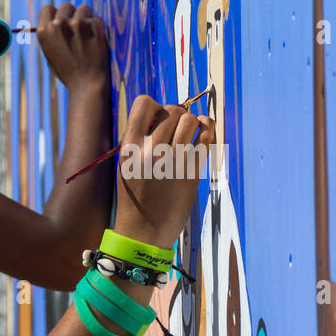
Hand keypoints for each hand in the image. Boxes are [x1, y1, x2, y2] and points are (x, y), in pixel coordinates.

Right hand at [35, 2, 110, 90]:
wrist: (87, 86)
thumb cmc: (68, 72)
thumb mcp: (50, 54)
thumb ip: (51, 34)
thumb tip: (55, 17)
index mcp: (44, 31)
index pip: (48, 8)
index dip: (56, 15)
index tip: (63, 23)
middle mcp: (58, 25)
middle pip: (66, 6)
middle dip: (72, 15)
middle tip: (78, 31)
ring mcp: (77, 24)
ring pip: (83, 8)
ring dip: (86, 18)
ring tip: (88, 36)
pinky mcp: (94, 27)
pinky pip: (97, 19)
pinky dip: (98, 28)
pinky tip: (96, 42)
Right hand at [113, 95, 215, 247]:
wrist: (143, 231)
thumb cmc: (135, 196)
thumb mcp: (127, 164)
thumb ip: (140, 140)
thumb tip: (163, 114)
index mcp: (130, 147)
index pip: (144, 103)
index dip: (154, 104)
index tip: (157, 117)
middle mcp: (151, 151)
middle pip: (172, 111)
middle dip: (176, 114)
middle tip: (176, 128)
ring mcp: (172, 162)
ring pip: (190, 120)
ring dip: (193, 121)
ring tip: (190, 129)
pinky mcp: (191, 172)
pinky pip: (206, 138)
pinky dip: (208, 128)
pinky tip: (204, 129)